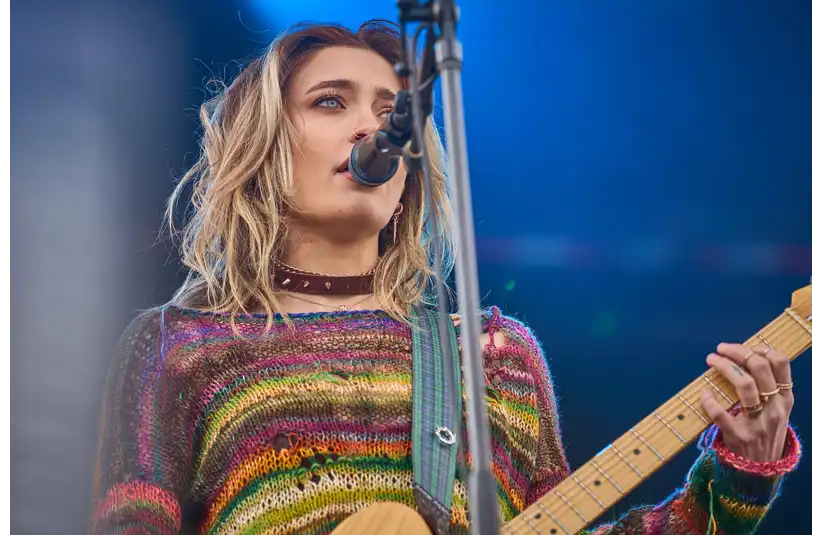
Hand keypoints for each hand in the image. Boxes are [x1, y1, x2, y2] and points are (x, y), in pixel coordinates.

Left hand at [700, 343, 793, 462]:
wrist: (761, 469)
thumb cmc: (764, 431)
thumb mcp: (776, 410)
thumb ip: (767, 388)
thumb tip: (745, 356)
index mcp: (784, 399)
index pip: (781, 364)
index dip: (760, 349)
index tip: (744, 347)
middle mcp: (774, 409)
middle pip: (760, 368)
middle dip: (738, 352)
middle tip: (720, 349)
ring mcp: (758, 423)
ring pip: (745, 385)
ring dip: (724, 367)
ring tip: (711, 360)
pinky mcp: (738, 436)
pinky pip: (720, 413)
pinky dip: (709, 400)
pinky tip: (704, 393)